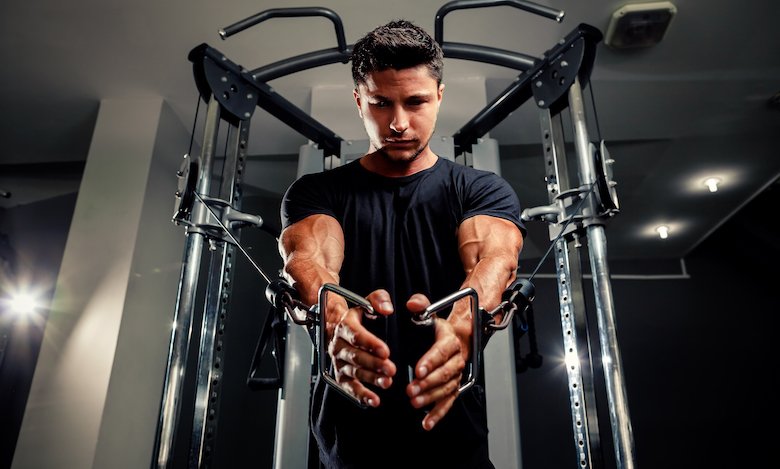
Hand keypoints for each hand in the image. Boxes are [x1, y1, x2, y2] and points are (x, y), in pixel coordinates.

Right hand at [328, 289, 396, 406]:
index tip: (385, 351)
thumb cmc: (357, 316)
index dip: (370, 344)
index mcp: (345, 326)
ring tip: (387, 382)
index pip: (356, 335)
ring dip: (371, 379)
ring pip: (354, 372)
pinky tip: (374, 400)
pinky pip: (349, 387)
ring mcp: (338, 362)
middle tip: (391, 369)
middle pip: (355, 356)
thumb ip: (379, 300)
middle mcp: (339, 345)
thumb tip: (387, 308)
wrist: (335, 326)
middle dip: (374, 364)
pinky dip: (361, 395)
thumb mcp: (367, 302)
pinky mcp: (340, 375)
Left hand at [405, 294, 467, 430]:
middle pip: (444, 373)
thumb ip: (420, 305)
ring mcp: (456, 375)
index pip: (441, 351)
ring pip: (446, 389)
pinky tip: (427, 423)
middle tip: (411, 389)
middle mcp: (456, 359)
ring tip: (415, 402)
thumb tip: (412, 304)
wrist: (456, 338)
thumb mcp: (429, 313)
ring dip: (431, 397)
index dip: (430, 361)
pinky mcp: (453, 388)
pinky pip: (448, 402)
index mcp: (449, 340)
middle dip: (427, 383)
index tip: (418, 369)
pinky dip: (438, 414)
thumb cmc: (437, 328)